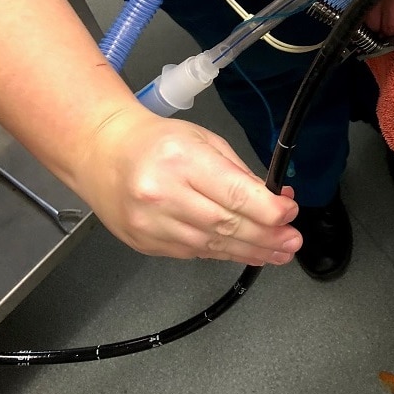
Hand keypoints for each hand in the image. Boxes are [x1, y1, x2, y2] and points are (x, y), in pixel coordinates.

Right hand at [74, 106, 300, 264]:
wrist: (102, 153)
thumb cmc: (156, 142)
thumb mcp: (203, 140)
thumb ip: (238, 172)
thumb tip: (275, 201)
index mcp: (181, 160)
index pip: (232, 193)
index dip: (267, 209)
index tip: (289, 214)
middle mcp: (163, 194)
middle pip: (225, 224)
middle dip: (265, 236)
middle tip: (291, 241)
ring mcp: (151, 223)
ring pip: (211, 245)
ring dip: (250, 251)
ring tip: (278, 253)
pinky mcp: (145, 243)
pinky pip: (193, 253)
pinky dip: (223, 253)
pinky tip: (244, 252)